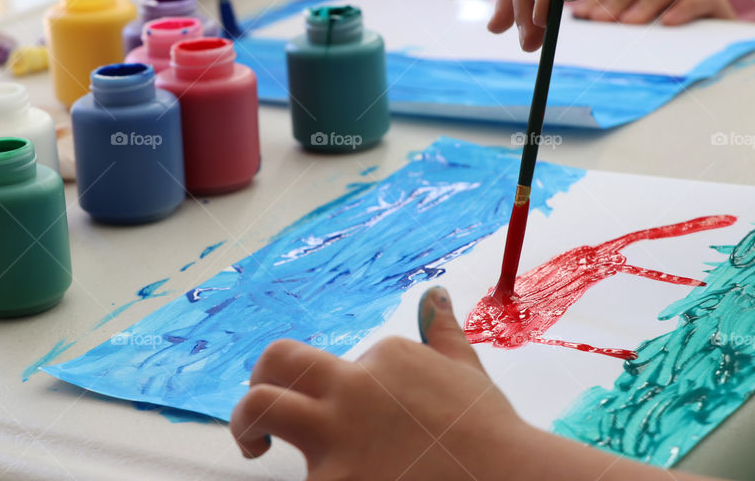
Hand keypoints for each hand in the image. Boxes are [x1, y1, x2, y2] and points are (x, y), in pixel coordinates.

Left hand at [230, 287, 525, 479]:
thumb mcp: (464, 370)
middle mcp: (352, 386)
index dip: (344, 389)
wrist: (506, 479)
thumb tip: (436, 291)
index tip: (367, 418)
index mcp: (383, 355)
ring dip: (247, 428)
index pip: (340, 362)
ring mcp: (336, 435)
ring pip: (260, 411)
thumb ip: (441, 330)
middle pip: (277, 362)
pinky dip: (308, 477)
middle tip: (260, 411)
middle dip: (259, 378)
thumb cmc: (488, 431)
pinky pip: (297, 474)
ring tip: (255, 449)